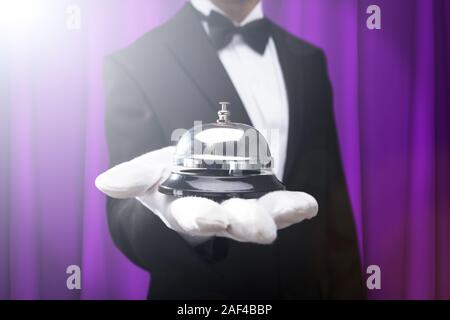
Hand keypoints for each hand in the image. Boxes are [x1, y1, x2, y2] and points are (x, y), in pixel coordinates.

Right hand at [95, 147, 317, 243]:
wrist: (193, 174)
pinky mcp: (265, 199)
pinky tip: (307, 206)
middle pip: (234, 223)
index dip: (199, 218)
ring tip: (299, 209)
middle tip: (259, 229)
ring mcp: (244, 210)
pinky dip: (294, 207)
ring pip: (263, 217)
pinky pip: (280, 205)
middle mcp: (219, 216)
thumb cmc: (169, 177)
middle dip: (246, 224)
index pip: (192, 218)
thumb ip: (134, 176)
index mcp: (187, 211)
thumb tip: (105, 182)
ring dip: (279, 216)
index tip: (206, 216)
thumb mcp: (150, 173)